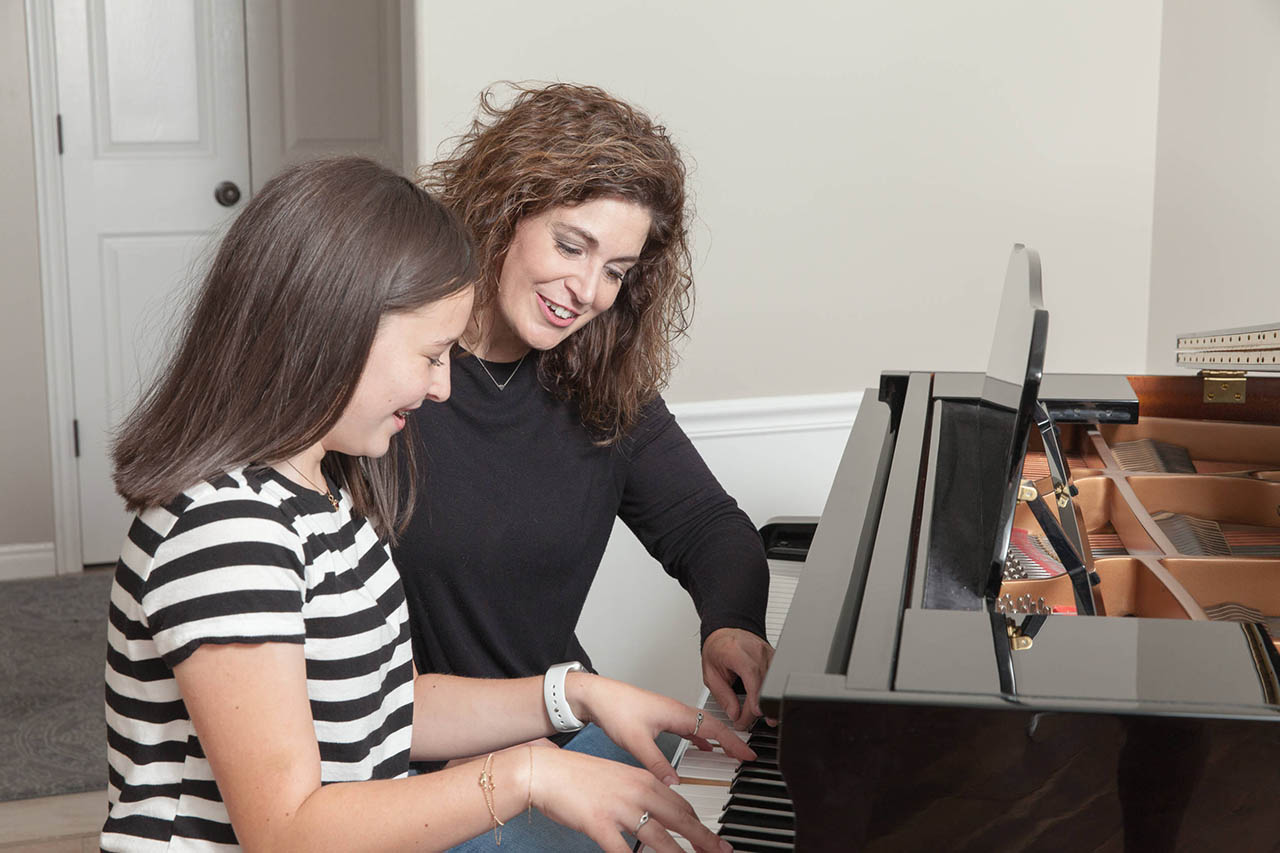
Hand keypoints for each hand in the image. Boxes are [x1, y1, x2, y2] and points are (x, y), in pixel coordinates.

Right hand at [531, 747, 731, 852]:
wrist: (546, 771)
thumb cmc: (579, 777)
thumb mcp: (618, 778)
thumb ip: (641, 794)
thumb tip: (659, 812)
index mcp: (643, 780)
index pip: (682, 805)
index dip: (701, 826)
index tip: (714, 840)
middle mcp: (637, 792)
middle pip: (680, 821)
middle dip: (704, 841)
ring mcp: (619, 809)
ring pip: (659, 839)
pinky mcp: (599, 824)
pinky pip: (623, 852)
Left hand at [569, 675, 755, 785]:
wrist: (597, 695)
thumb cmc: (614, 708)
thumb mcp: (636, 741)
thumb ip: (656, 762)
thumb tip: (674, 781)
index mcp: (676, 713)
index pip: (714, 727)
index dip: (733, 742)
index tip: (748, 754)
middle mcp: (676, 711)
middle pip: (713, 725)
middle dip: (732, 740)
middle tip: (747, 756)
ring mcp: (670, 713)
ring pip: (702, 725)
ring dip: (719, 738)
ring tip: (731, 753)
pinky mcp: (661, 717)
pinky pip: (689, 728)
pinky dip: (701, 737)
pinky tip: (703, 747)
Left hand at [701, 628, 773, 728]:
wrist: (724, 633)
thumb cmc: (716, 651)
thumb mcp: (711, 674)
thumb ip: (723, 695)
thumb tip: (734, 714)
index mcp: (736, 651)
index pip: (752, 674)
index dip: (756, 696)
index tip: (754, 714)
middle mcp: (755, 650)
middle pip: (765, 682)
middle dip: (759, 706)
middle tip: (748, 721)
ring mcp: (767, 652)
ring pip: (774, 682)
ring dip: (767, 702)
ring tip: (758, 716)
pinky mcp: (774, 657)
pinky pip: (776, 678)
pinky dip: (771, 692)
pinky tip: (765, 702)